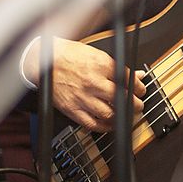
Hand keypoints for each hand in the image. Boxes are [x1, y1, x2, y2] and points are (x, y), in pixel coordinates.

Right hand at [23, 38, 145, 132]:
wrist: (42, 61)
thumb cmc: (67, 55)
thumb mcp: (95, 54)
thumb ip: (117, 67)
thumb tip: (137, 75)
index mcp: (101, 65)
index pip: (128, 80)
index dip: (138, 88)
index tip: (140, 91)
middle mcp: (93, 82)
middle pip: (122, 98)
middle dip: (135, 105)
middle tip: (138, 106)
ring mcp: (83, 97)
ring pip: (110, 114)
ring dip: (122, 117)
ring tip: (126, 115)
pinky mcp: (73, 109)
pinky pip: (93, 124)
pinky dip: (104, 127)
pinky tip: (110, 124)